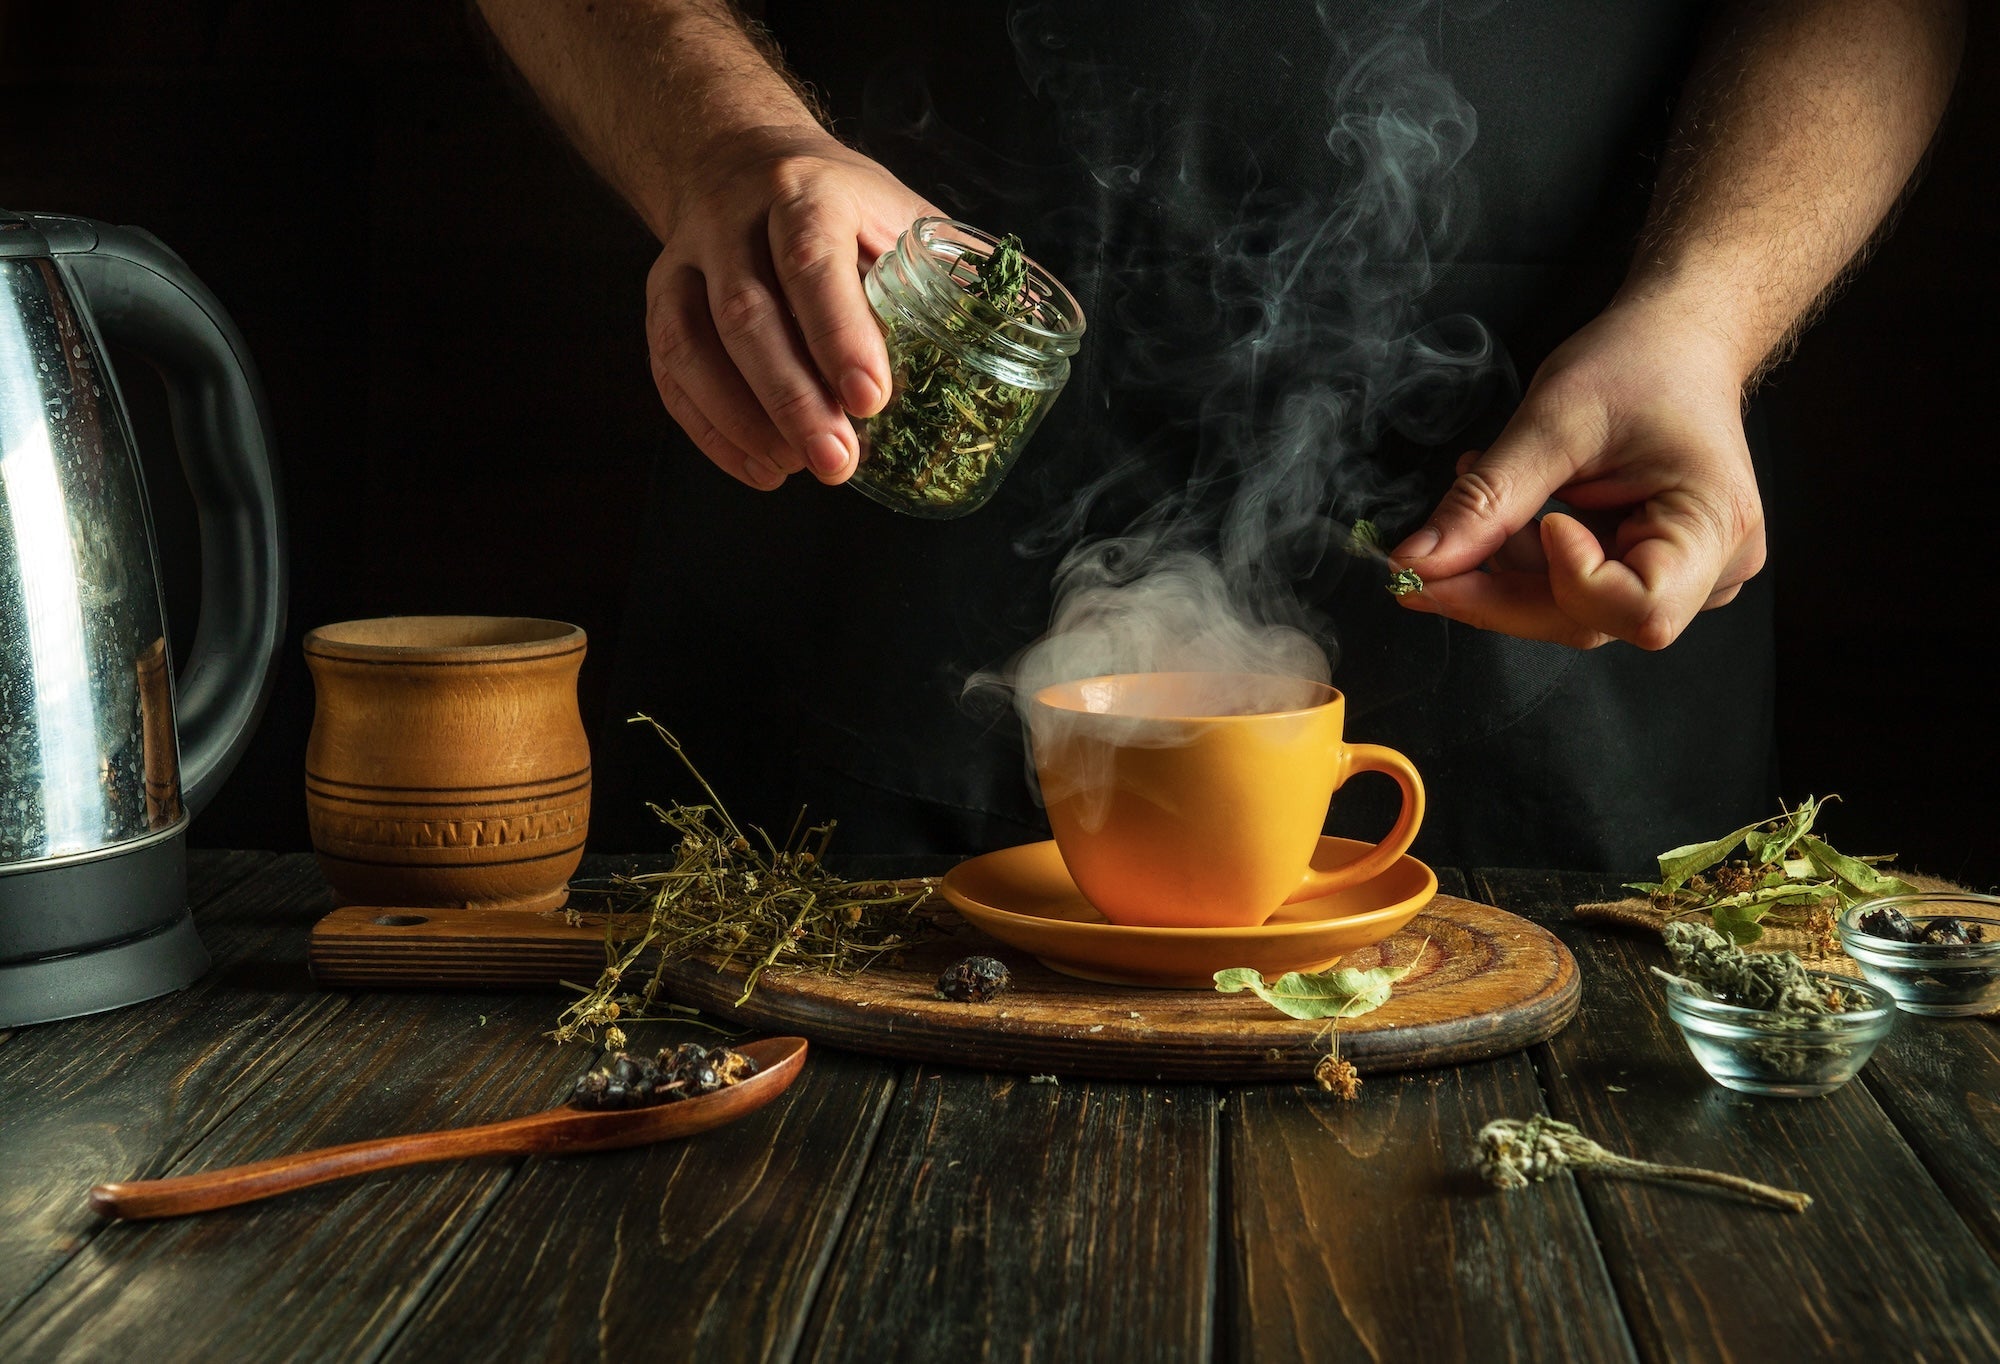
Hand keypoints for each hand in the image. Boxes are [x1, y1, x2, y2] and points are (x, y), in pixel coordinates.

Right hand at [645, 126, 935, 489]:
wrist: (738, 156)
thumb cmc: (838, 202)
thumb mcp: (896, 211)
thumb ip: (944, 270)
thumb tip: (1024, 328)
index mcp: (805, 192)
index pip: (810, 259)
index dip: (838, 333)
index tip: (871, 399)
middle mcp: (734, 221)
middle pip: (746, 314)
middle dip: (791, 398)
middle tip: (835, 461)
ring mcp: (688, 260)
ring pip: (692, 343)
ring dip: (742, 420)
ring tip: (795, 469)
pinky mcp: (662, 296)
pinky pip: (669, 369)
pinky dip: (710, 429)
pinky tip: (759, 466)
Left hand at [1390, 298, 1767, 649]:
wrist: (1675, 343)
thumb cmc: (1638, 364)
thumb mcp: (1554, 421)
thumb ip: (1487, 500)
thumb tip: (1417, 563)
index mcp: (1716, 524)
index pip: (1643, 609)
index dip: (1574, 581)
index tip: (1542, 521)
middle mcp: (1714, 567)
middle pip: (1590, 620)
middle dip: (1497, 592)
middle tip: (1424, 561)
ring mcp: (1685, 576)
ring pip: (1571, 612)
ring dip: (1504, 569)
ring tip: (1476, 496)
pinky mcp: (1648, 571)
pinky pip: (1571, 593)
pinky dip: (1523, 560)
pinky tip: (1503, 513)